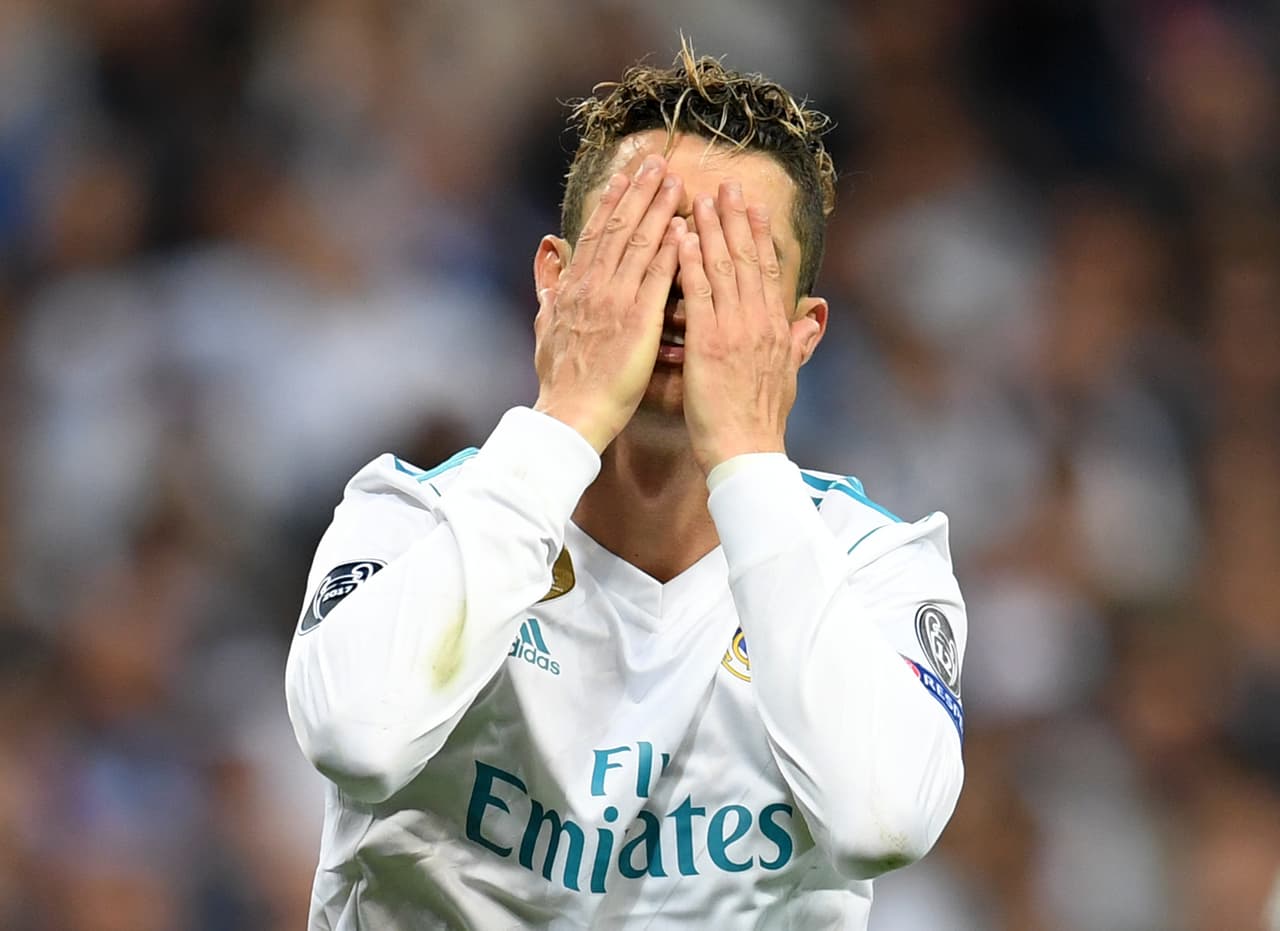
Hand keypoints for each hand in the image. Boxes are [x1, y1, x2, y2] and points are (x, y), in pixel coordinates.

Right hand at [533, 155, 684, 452]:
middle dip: (638, 193)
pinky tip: (684, 229)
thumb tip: (545, 258)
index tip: (625, 177)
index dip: (611, 203)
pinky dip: (670, 251)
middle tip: (656, 163)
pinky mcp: (636, 322)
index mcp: (574, 288)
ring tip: (675, 182)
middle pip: (618, 228)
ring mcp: (615, 302)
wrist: (571, 413)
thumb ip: (548, 288)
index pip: (595, 234)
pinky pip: (656, 278)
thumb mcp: (545, 326)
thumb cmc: (561, 379)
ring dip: (658, 210)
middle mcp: (593, 288)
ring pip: (638, 244)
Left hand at [678, 181, 821, 473]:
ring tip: (699, 199)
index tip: (750, 205)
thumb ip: (801, 340)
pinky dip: (689, 263)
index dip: (756, 234)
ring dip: (709, 231)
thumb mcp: (789, 374)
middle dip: (734, 219)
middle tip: (725, 185)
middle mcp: (757, 322)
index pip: (765, 270)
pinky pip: (698, 295)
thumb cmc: (760, 420)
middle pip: (745, 259)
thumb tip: (817, 314)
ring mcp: (734, 331)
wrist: (746, 451)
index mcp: (774, 328)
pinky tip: (679, 238)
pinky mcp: (709, 344)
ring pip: (721, 269)